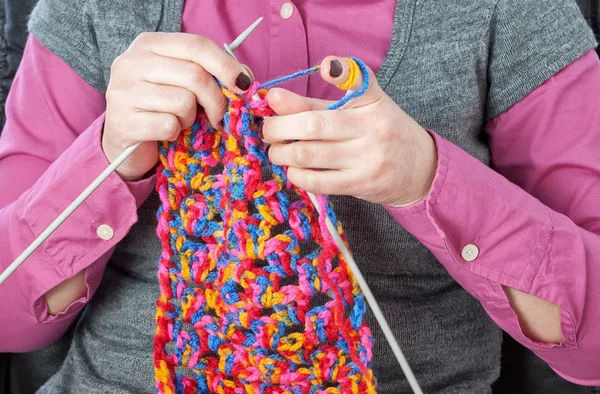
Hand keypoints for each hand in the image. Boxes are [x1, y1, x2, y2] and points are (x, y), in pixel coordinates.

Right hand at [103, 32, 253, 180]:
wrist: (125, 142)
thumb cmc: (160, 107)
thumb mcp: (183, 82)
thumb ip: (211, 73)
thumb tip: (245, 77)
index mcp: (149, 44)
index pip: (197, 45)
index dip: (226, 65)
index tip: (243, 85)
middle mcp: (131, 62)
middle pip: (195, 75)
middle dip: (216, 100)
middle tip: (218, 115)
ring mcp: (124, 91)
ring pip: (184, 102)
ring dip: (191, 118)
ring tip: (180, 120)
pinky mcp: (124, 122)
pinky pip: (170, 125)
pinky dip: (175, 132)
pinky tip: (165, 132)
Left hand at [262, 56, 437, 207]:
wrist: (419, 168)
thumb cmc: (383, 131)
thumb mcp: (362, 108)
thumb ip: (319, 101)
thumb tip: (274, 97)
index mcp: (371, 102)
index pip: (348, 82)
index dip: (327, 75)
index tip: (277, 94)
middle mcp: (370, 128)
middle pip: (312, 125)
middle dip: (278, 128)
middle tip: (267, 131)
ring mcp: (366, 158)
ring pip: (309, 155)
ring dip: (281, 154)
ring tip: (276, 151)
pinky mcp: (360, 183)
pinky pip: (318, 181)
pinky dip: (297, 176)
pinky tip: (293, 171)